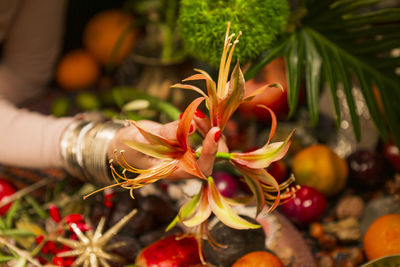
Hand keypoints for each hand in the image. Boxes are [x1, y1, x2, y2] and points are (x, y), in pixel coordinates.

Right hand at [107, 118, 227, 179]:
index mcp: (174, 172)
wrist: (127, 143)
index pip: (201, 168)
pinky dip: (204, 126)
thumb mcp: (145, 138)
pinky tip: (194, 116)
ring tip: (194, 114)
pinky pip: (207, 138)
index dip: (211, 152)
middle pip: (213, 159)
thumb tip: (191, 127)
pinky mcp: (192, 148)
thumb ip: (167, 134)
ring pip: (213, 147)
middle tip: (198, 116)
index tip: (214, 131)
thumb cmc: (131, 145)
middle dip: (212, 137)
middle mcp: (185, 168)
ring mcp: (190, 158)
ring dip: (207, 128)